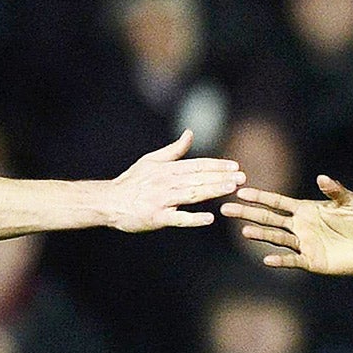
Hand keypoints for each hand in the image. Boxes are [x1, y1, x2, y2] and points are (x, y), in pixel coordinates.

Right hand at [107, 130, 244, 231]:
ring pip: (192, 194)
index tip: (235, 167)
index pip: (197, 165)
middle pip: (198, 179)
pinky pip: (178, 218)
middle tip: (242, 178)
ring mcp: (162, 200)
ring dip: (212, 191)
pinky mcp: (157, 217)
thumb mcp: (152, 160)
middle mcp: (167, 182)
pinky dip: (193, 219)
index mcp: (167, 169)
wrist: (110, 202)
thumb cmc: (132, 182)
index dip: (217, 166)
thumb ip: (174, 149)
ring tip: (231, 189)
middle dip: (221, 178)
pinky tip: (209, 218)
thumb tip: (190, 133)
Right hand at [223, 176, 352, 273]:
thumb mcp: (349, 201)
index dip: (260, 197)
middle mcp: (299, 226)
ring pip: (277, 237)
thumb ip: (334, 190)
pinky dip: (280, 260)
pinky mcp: (311, 260)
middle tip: (226, 209)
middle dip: (248, 213)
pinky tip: (267, 260)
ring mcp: (303, 243)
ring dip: (261, 234)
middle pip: (269, 218)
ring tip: (245, 231)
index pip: (277, 202)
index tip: (241, 191)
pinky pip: (292, 260)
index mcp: (305, 209)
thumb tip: (322, 177)